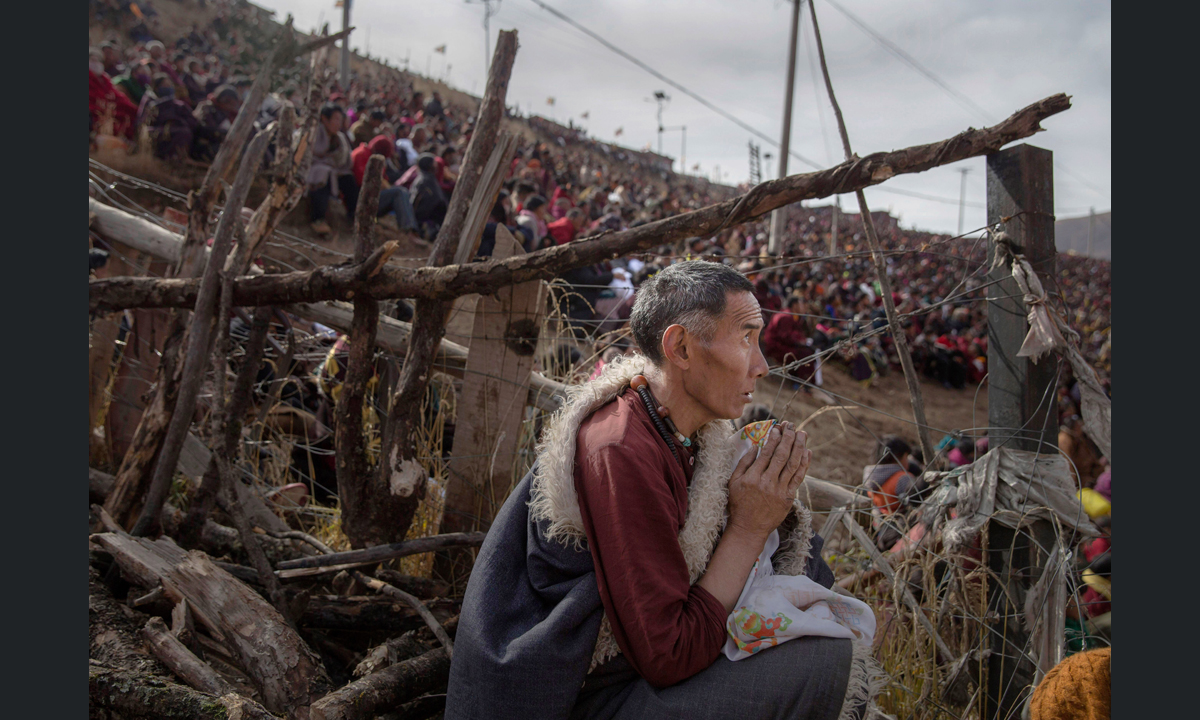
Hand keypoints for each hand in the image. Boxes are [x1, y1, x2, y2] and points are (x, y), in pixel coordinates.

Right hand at [726, 422, 809, 540]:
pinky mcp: (788, 497)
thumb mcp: (733, 482)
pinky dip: (804, 464)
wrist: (749, 528)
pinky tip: (807, 452)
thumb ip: (744, 463)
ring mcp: (780, 491)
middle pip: (781, 455)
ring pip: (793, 464)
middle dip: (788, 438)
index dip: (773, 438)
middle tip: (791, 426)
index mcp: (752, 477)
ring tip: (802, 434)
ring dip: (799, 447)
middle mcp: (767, 483)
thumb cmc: (738, 504)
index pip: (766, 452)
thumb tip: (755, 446)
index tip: (777, 427)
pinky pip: (799, 478)